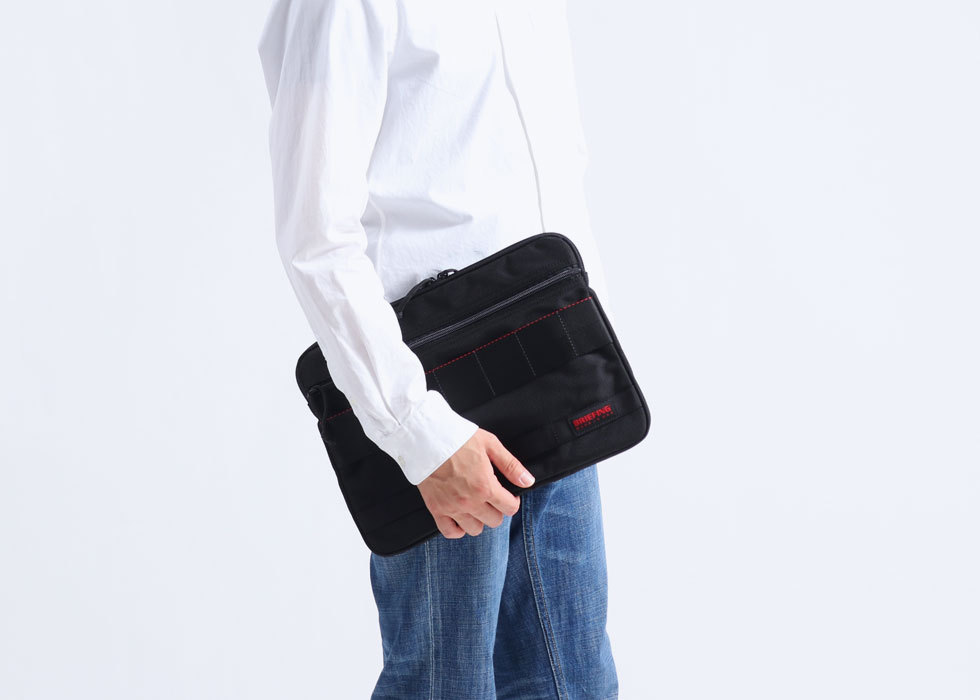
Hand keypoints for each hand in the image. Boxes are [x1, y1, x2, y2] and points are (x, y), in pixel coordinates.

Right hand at [417, 428, 534, 538]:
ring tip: (476, 506)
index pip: (509, 508)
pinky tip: (460, 518)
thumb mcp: (490, 445)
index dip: (512, 502)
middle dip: (497, 510)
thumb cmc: (458, 438)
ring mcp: (452, 507)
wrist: (426, 438)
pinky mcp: (436, 509)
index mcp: (485, 486)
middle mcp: (470, 501)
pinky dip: (457, 529)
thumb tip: (528, 481)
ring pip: (475, 529)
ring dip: (478, 520)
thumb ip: (511, 465)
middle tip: (491, 497)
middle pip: (494, 521)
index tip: (508, 496)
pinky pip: (450, 532)